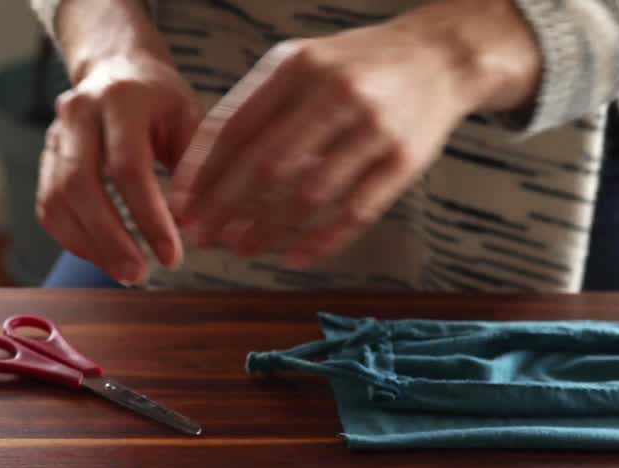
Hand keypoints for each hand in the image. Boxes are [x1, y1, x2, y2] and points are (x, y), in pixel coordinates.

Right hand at [36, 51, 200, 283]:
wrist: (118, 69)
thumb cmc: (160, 101)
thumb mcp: (189, 119)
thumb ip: (193, 169)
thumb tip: (189, 224)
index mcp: (120, 100)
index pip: (127, 168)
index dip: (148, 218)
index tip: (171, 255)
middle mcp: (77, 114)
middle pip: (81, 187)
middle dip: (111, 240)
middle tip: (140, 274)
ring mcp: (54, 136)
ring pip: (57, 202)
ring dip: (90, 247)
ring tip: (126, 273)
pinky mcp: (45, 159)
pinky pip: (49, 208)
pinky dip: (74, 240)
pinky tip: (103, 257)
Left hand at [168, 0, 539, 267]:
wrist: (438, 58)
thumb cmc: (352, 68)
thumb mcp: (300, 66)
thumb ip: (254, 109)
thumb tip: (200, 175)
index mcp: (298, 66)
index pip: (235, 127)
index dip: (202, 173)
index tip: (180, 206)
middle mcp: (335, 92)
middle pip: (267, 166)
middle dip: (225, 208)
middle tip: (201, 237)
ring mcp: (374, 128)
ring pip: (308, 195)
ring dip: (266, 229)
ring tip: (239, 249)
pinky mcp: (404, 160)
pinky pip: (354, 213)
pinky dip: (319, 242)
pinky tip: (291, 258)